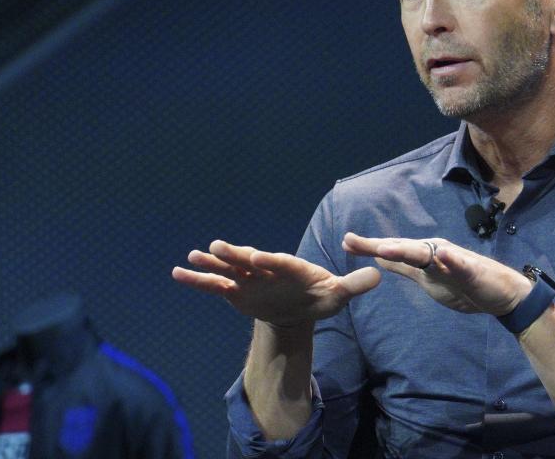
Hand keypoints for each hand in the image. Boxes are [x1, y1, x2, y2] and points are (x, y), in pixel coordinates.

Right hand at [172, 240, 379, 326]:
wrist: (301, 308)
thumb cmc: (320, 297)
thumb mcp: (338, 294)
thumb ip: (354, 285)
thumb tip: (378, 276)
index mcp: (291, 267)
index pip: (279, 262)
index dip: (269, 260)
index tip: (257, 257)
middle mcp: (267, 269)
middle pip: (249, 259)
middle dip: (235, 254)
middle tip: (216, 246)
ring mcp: (249, 278)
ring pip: (229, 268)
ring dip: (212, 263)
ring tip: (192, 257)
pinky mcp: (237, 290)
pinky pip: (216, 284)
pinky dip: (198, 280)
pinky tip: (177, 273)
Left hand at [341, 233, 530, 315]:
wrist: (501, 294)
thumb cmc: (464, 285)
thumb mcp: (427, 279)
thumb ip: (405, 268)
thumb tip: (379, 259)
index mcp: (425, 255)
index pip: (393, 250)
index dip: (369, 246)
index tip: (345, 242)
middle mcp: (436, 253)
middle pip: (402, 248)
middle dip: (377, 244)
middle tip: (351, 241)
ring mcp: (453, 261)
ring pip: (426, 254)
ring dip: (405, 251)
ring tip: (384, 249)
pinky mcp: (471, 271)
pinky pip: (460, 265)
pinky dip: (452, 260)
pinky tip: (443, 255)